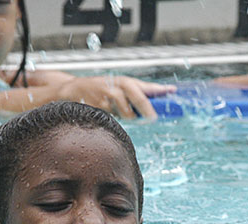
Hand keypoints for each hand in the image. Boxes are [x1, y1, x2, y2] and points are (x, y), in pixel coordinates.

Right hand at [56, 76, 175, 119]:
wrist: (74, 90)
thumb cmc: (102, 90)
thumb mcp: (121, 87)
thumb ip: (141, 91)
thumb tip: (166, 93)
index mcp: (125, 81)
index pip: (146, 86)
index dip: (160, 90)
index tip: (172, 92)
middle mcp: (117, 85)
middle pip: (138, 96)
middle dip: (147, 108)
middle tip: (153, 118)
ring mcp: (107, 96)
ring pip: (126, 111)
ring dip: (128, 116)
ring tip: (122, 114)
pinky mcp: (97, 106)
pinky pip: (112, 117)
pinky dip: (114, 118)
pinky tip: (107, 112)